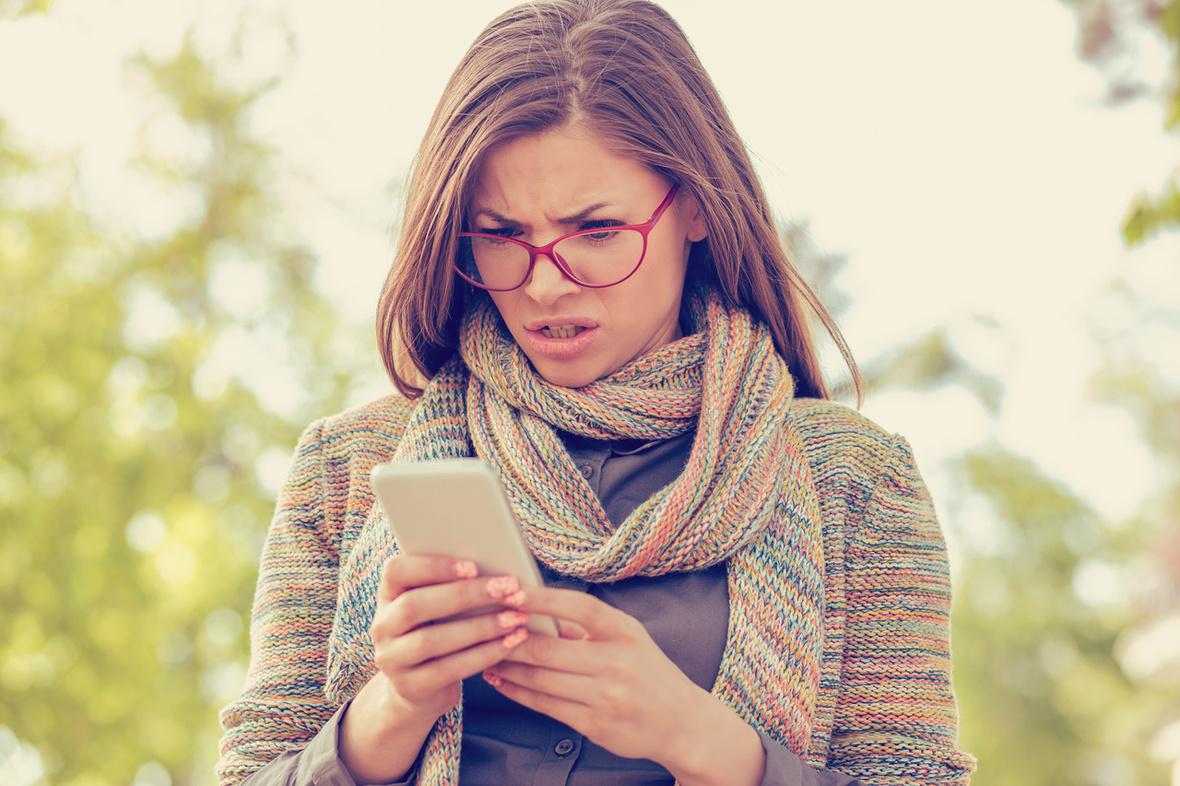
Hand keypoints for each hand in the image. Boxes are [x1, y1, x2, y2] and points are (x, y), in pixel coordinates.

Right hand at [368, 554, 531, 721]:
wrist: (420, 689)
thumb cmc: (439, 632)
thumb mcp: (437, 608)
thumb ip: (452, 586)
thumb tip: (497, 567)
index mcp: (387, 596)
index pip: (395, 571)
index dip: (432, 567)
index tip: (473, 566)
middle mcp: (382, 627)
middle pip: (415, 605)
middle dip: (466, 595)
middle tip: (508, 588)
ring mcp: (391, 660)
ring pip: (431, 639)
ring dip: (480, 626)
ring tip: (515, 618)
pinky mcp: (410, 687)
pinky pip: (448, 669)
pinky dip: (483, 654)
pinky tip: (510, 643)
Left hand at [480, 585, 710, 767]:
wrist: (682, 723)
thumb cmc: (649, 672)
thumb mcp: (629, 638)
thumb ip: (587, 626)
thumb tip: (536, 608)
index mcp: (625, 632)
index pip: (579, 607)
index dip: (541, 599)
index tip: (511, 592)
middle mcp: (616, 663)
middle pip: (548, 649)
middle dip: (510, 639)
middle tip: (484, 627)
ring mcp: (605, 696)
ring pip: (540, 679)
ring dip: (507, 666)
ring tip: (484, 655)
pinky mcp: (594, 725)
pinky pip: (545, 705)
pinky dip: (518, 691)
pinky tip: (502, 681)